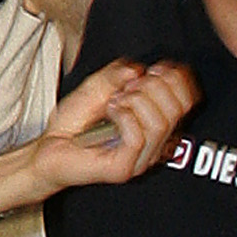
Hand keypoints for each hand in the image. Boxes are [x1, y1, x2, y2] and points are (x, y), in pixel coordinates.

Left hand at [30, 58, 198, 188]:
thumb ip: (117, 74)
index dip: (177, 78)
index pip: (187, 100)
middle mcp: (154, 142)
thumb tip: (138, 70)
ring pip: (159, 122)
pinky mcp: (125, 167)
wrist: (49, 147)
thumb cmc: (74, 121)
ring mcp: (141, 157)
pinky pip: (138, 136)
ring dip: (135, 101)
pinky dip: (123, 115)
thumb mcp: (95, 86)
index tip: (156, 69)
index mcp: (154, 122)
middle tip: (128, 88)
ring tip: (115, 102)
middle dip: (153, 86)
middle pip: (177, 108)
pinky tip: (110, 113)